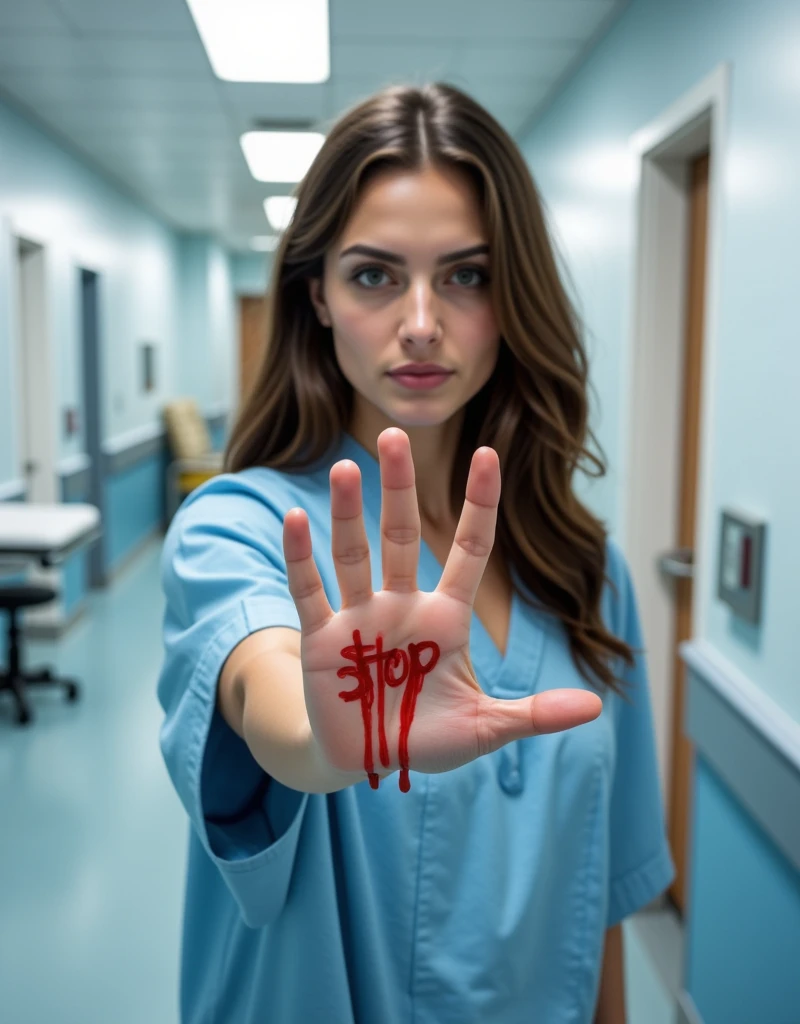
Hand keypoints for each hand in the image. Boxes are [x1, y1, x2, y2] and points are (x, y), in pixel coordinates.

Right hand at [283, 427, 601, 791]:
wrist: (368, 761)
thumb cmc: (428, 738)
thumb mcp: (487, 729)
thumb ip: (535, 714)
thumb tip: (596, 707)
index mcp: (446, 618)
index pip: (469, 548)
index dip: (479, 503)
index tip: (487, 454)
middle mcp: (402, 606)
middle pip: (401, 536)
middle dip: (399, 487)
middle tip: (395, 434)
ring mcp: (360, 618)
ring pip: (354, 554)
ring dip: (347, 512)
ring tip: (346, 467)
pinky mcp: (323, 640)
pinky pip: (310, 592)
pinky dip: (302, 558)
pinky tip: (295, 520)